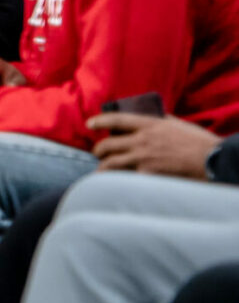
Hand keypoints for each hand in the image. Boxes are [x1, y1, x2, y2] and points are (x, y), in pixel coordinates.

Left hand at [89, 114, 217, 178]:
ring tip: (100, 170)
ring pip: (110, 163)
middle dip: (99, 150)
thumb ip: (163, 121)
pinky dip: (116, 182)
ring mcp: (143, 159)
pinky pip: (123, 179)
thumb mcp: (179, 125)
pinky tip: (112, 185)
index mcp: (150, 125)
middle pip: (108, 144)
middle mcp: (142, 140)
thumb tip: (154, 117)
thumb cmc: (200, 143)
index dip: (100, 121)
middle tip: (97, 153)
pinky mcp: (147, 175)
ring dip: (102, 167)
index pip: (117, 120)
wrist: (213, 161)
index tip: (89, 123)